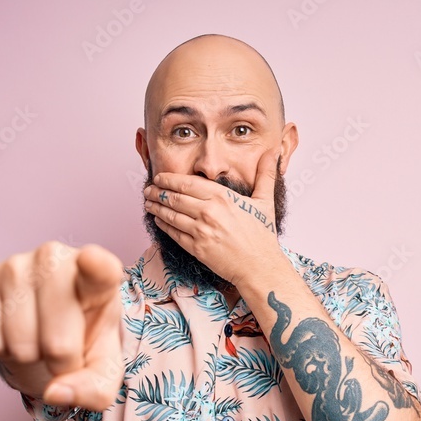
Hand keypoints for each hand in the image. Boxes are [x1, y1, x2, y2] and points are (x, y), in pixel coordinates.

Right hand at [0, 242, 124, 409]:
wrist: (48, 329)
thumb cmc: (83, 341)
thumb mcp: (102, 369)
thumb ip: (94, 389)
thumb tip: (55, 392)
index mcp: (99, 279)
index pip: (101, 268)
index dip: (96, 266)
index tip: (91, 260)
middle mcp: (57, 260)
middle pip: (58, 340)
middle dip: (60, 363)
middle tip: (63, 351)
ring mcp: (18, 264)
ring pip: (20, 341)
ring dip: (28, 355)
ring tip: (38, 336)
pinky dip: (0, 349)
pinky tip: (12, 330)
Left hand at [143, 148, 282, 286]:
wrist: (260, 267)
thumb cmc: (263, 236)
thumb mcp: (265, 201)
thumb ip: (266, 175)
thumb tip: (272, 153)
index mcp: (222, 197)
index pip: (187, 183)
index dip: (169, 179)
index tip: (160, 177)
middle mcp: (209, 212)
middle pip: (174, 197)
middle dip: (157, 192)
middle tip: (148, 189)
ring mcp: (201, 231)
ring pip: (170, 215)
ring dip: (155, 208)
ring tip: (148, 202)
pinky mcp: (196, 248)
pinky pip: (174, 233)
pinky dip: (163, 225)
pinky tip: (157, 220)